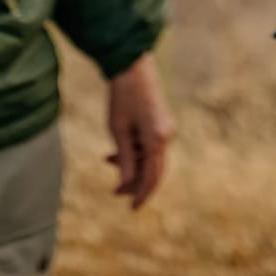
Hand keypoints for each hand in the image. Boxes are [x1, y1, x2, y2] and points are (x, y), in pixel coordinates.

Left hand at [105, 53, 173, 210]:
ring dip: (132, 164)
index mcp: (157, 139)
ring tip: (108, 160)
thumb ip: (125, 159)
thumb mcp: (118, 130)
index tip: (132, 209)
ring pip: (151, 158)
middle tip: (115, 192)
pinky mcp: (162, 123)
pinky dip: (136, 152)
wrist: (132, 66)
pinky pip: (151, 146)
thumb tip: (126, 184)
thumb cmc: (122, 97)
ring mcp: (167, 128)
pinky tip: (117, 151)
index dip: (141, 194)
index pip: (151, 177)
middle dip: (135, 183)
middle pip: (154, 170)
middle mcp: (167, 135)